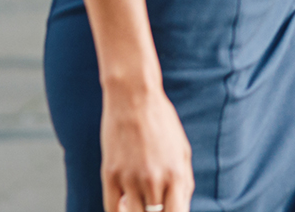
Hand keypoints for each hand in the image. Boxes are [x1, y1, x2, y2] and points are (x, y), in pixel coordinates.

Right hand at [103, 81, 193, 211]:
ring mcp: (130, 178)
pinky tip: (124, 204)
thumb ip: (185, 182)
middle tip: (152, 201)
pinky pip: (111, 209)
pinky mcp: (110, 174)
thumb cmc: (161, 122)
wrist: (134, 96)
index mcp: (176, 174)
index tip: (168, 211)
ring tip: (139, 200)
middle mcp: (154, 180)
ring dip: (136, 211)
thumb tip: (181, 209)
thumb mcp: (182, 150)